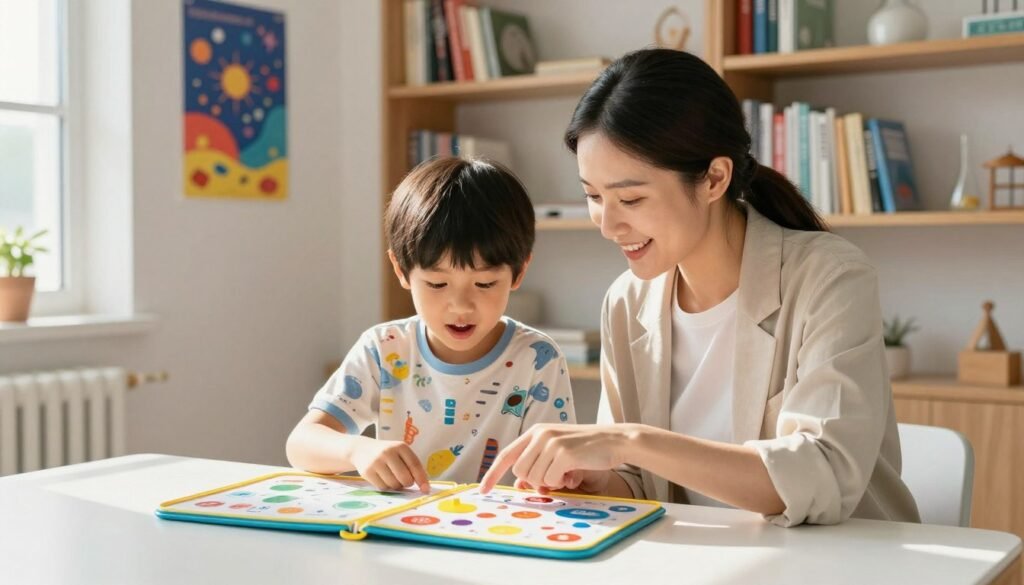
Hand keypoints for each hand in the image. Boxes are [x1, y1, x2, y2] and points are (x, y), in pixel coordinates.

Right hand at [351, 439, 430, 492]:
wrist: (361, 449)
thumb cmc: (387, 453)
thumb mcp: (400, 452)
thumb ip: (411, 465)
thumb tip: (424, 486)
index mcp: (400, 446)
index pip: (415, 465)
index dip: (422, 479)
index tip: (426, 489)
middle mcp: (388, 452)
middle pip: (405, 478)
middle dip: (407, 483)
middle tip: (404, 481)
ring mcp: (377, 462)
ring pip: (394, 485)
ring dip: (396, 486)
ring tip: (392, 478)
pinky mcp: (367, 472)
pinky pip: (383, 488)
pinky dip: (386, 487)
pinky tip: (383, 479)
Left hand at [479, 424, 630, 493]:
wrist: (613, 440)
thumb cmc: (585, 449)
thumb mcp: (557, 450)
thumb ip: (537, 461)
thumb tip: (519, 484)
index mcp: (535, 432)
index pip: (507, 454)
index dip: (492, 473)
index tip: (482, 489)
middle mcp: (540, 434)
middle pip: (520, 472)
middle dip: (534, 481)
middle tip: (553, 478)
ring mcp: (551, 443)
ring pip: (534, 478)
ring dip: (549, 482)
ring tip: (565, 472)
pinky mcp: (563, 453)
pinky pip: (550, 480)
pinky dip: (560, 483)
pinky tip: (572, 473)